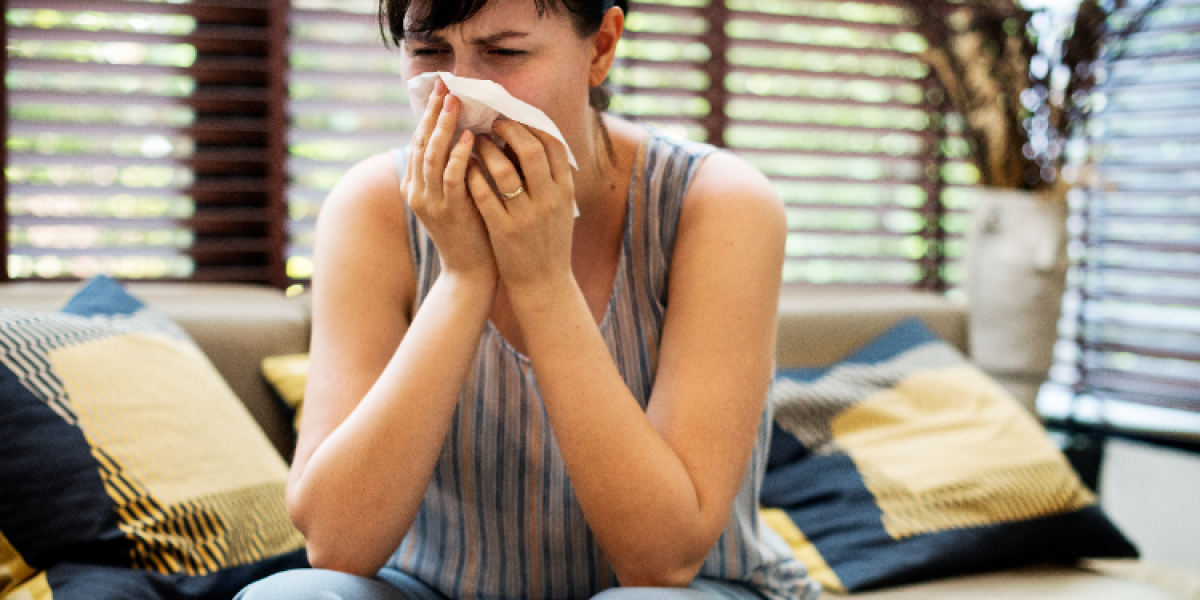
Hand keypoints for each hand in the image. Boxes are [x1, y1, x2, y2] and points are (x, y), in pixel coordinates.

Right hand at [403, 79, 496, 281]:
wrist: (470, 273)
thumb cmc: (472, 231)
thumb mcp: (459, 196)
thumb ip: (457, 169)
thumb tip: (470, 134)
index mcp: (416, 186)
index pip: (420, 141)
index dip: (429, 114)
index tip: (442, 89)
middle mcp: (417, 192)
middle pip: (422, 143)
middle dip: (434, 113)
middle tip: (447, 86)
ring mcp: (430, 203)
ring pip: (432, 156)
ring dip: (444, 127)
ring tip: (455, 103)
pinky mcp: (448, 213)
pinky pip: (451, 178)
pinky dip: (458, 156)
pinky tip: (469, 138)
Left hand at [466, 118, 575, 295]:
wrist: (544, 284)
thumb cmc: (549, 241)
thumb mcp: (559, 207)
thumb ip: (549, 177)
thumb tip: (526, 139)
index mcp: (565, 192)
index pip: (554, 145)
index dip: (532, 125)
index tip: (515, 119)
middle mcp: (549, 201)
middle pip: (531, 150)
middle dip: (508, 130)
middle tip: (491, 124)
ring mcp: (527, 217)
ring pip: (504, 170)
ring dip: (486, 150)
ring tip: (475, 142)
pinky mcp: (504, 231)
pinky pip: (484, 195)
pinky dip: (473, 176)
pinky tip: (465, 167)